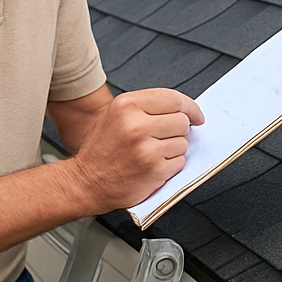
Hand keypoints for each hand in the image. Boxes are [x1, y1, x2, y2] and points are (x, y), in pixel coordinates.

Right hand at [70, 88, 203, 212]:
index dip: (191, 107)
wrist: (85, 182)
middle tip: (163, 138)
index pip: (174, 99)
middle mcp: (136, 125)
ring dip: (174, 149)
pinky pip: (180, 162)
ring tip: (152, 153)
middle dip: (179, 130)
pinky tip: (152, 166)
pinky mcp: (154, 171)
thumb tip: (182, 109)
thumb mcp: (116, 115)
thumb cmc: (102, 150)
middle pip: (182, 121)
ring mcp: (146, 149)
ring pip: (183, 143)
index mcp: (126, 105)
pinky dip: (171, 165)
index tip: (196, 115)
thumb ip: (146, 108)